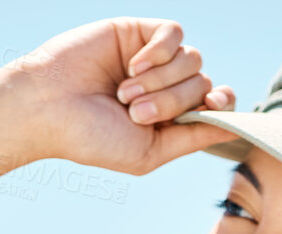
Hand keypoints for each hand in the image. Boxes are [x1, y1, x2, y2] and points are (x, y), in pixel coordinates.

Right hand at [0, 19, 237, 174]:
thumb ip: (193, 138)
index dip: (222, 102)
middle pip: (202, 83)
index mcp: (171, 116)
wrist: (48, 108)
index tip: (214, 104)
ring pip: (192, 59)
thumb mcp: (150, 151)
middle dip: (173, 101)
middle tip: (133, 111)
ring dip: (162, 80)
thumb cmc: (93, 138)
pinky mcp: (138, 32)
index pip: (215, 102)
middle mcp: (165, 85)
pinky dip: (161, 50)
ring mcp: (152, 58)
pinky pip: (174, 32)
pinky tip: (135, 65)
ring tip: (126, 93)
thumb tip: (233, 126)